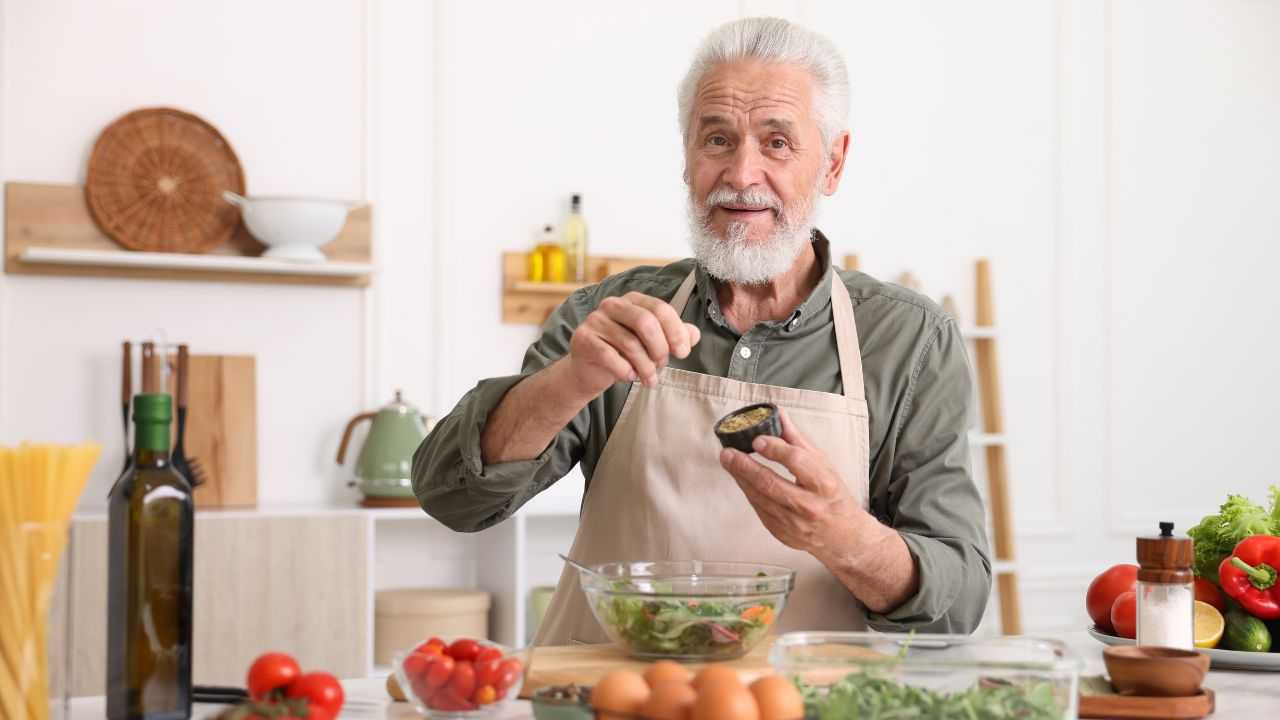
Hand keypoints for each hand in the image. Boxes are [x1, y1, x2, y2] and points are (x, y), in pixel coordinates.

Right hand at [566, 292, 700, 393]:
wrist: (589, 371)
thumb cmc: (623, 353)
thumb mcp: (651, 343)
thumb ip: (674, 335)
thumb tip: (694, 335)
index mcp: (633, 300)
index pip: (660, 309)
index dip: (675, 331)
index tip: (683, 353)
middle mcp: (612, 304)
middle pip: (646, 322)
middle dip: (660, 349)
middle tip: (662, 365)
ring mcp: (595, 320)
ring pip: (630, 344)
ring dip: (645, 367)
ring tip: (649, 379)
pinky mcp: (583, 339)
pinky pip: (611, 357)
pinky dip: (625, 371)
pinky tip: (629, 377)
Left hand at [718, 410, 866, 562]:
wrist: (842, 536)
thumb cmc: (833, 495)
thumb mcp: (824, 465)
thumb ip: (798, 441)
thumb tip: (778, 415)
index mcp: (824, 484)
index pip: (797, 461)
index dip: (775, 449)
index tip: (757, 440)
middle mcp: (809, 505)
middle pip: (770, 483)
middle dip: (745, 466)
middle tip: (728, 452)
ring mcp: (793, 523)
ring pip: (760, 497)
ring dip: (741, 477)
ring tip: (728, 461)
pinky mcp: (780, 532)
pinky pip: (759, 509)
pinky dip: (748, 491)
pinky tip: (741, 478)